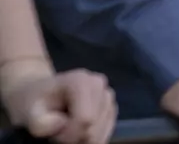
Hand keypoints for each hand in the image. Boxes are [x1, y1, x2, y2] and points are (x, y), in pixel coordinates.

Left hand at [1, 66, 115, 143]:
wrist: (38, 94)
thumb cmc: (32, 103)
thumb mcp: (27, 113)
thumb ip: (39, 122)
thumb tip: (60, 124)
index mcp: (80, 81)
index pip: (86, 119)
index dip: (68, 135)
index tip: (53, 135)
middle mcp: (99, 84)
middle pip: (94, 127)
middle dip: (75, 137)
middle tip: (57, 132)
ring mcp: (108, 94)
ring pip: (101, 132)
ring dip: (82, 138)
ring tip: (65, 129)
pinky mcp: (111, 106)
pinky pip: (106, 132)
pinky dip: (90, 138)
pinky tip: (76, 130)